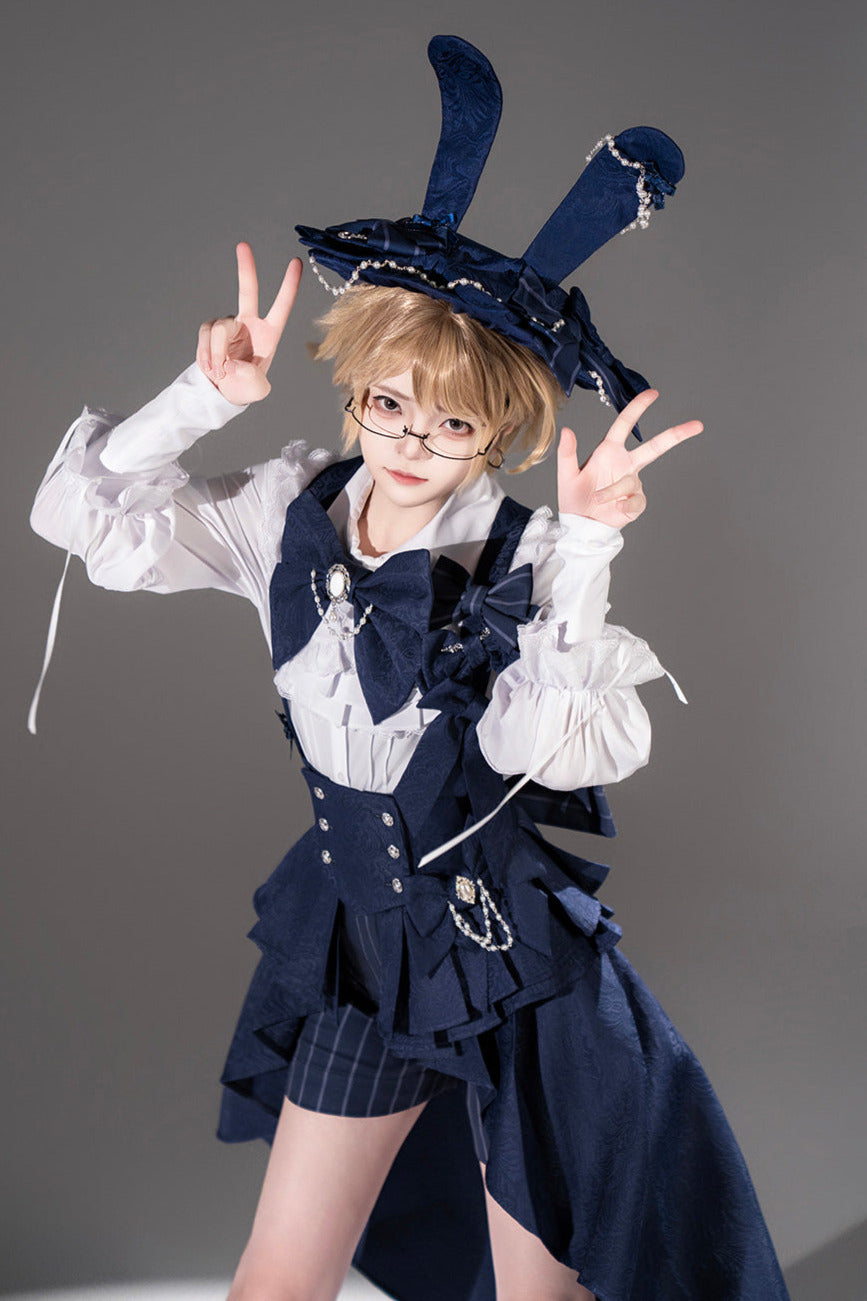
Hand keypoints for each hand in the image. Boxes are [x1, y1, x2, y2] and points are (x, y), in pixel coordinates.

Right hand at [196, 242, 301, 403]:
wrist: (223, 391)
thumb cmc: (245, 388)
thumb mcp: (256, 390)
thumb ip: (251, 379)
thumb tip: (234, 364)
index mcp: (269, 334)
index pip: (281, 306)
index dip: (289, 286)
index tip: (296, 262)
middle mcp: (250, 323)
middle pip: (248, 291)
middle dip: (246, 267)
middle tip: (243, 245)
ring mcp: (229, 324)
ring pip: (219, 326)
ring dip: (216, 352)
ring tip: (220, 371)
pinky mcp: (211, 328)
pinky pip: (205, 334)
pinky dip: (206, 353)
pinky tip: (211, 367)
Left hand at [557, 389, 701, 528]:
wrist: (581, 527)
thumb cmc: (573, 499)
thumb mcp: (566, 475)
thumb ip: (567, 453)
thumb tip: (567, 430)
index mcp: (609, 451)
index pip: (625, 424)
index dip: (638, 408)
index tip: (653, 393)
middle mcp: (625, 464)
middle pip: (655, 446)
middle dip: (676, 435)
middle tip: (697, 425)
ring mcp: (633, 483)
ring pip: (630, 482)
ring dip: (611, 491)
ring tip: (596, 500)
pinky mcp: (636, 502)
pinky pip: (635, 501)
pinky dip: (623, 506)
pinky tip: (614, 510)